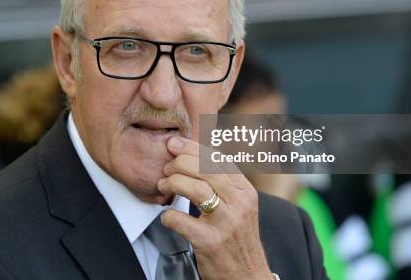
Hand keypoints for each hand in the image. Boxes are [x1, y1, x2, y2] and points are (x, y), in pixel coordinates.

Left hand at [158, 136, 272, 279]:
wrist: (246, 276)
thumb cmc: (236, 237)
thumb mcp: (239, 205)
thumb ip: (222, 182)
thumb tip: (194, 154)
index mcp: (245, 191)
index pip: (217, 159)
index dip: (192, 148)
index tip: (174, 144)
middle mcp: (239, 204)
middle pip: (205, 170)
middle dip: (179, 164)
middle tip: (166, 169)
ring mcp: (226, 223)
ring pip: (195, 189)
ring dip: (173, 183)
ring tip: (163, 186)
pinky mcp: (211, 242)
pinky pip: (182, 220)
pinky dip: (169, 216)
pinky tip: (167, 216)